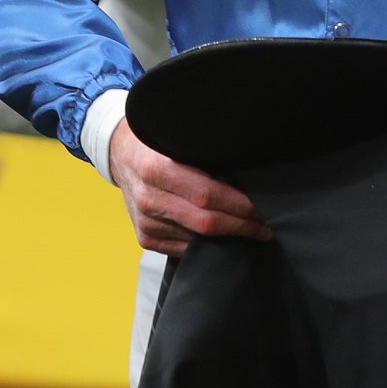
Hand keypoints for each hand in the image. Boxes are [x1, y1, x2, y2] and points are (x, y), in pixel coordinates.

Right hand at [106, 118, 271, 254]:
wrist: (121, 155)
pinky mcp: (144, 238)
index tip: (263, 210)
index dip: (240, 206)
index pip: (208, 195)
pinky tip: (223, 239)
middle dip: (241, 227)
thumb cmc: (159, 143)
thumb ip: (207, 153)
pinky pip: (184, 249)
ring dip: (227, 239)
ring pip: (197, 240)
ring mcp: (145, 222)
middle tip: (266, 227)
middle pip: (206, 222)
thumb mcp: (178, 138)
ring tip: (250, 230)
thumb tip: (251, 169)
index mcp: (158, 169)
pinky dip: (207, 245)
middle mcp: (149, 199)